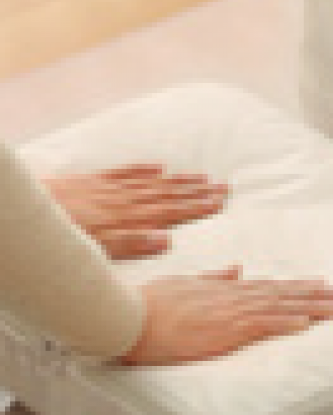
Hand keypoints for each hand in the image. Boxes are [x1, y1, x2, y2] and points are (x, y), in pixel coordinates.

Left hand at [43, 164, 227, 259]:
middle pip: (167, 195)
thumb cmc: (63, 234)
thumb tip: (166, 239)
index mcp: (128, 218)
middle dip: (197, 193)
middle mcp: (124, 200)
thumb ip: (132, 243)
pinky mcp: (93, 182)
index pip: (170, 212)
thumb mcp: (97, 247)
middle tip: (223, 188)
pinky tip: (159, 167)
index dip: (197, 207)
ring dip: (178, 181)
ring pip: (152, 183)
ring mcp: (109, 189)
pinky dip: (144, 170)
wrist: (26, 210)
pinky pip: (125, 174)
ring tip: (202, 177)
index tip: (220, 203)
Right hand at [120, 266, 332, 365]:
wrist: (129, 317)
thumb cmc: (151, 304)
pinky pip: (261, 326)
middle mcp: (234, 298)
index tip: (321, 286)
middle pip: (283, 295)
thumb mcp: (186, 284)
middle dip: (316, 295)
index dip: (298, 288)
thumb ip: (214, 277)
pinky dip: (285, 323)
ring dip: (312, 307)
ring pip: (281, 308)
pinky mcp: (223, 330)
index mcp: (226, 290)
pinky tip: (306, 324)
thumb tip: (237, 268)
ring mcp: (231, 313)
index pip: (271, 288)